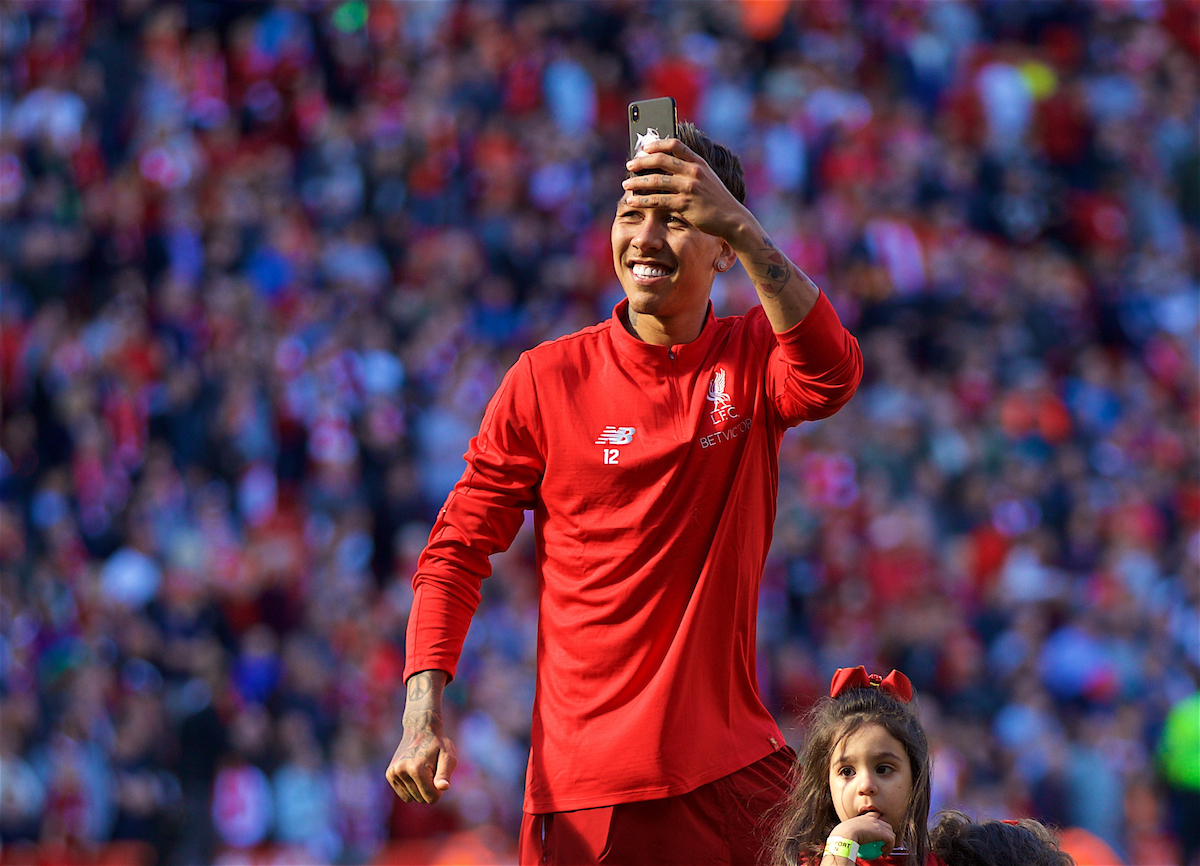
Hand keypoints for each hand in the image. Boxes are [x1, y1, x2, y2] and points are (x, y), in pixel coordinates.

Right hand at [385, 670, 456, 803]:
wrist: (420, 729)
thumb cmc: (438, 744)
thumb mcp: (448, 757)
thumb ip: (445, 774)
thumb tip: (443, 788)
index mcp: (417, 769)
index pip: (431, 798)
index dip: (439, 789)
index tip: (439, 773)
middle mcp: (402, 771)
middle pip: (421, 799)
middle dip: (429, 788)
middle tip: (431, 769)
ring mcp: (394, 773)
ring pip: (412, 798)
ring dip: (420, 788)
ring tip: (422, 769)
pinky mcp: (390, 774)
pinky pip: (404, 795)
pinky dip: (411, 788)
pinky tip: (414, 772)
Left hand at [622, 137, 750, 243]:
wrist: (732, 219)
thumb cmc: (717, 200)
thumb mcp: (707, 179)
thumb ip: (691, 171)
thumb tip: (667, 167)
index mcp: (699, 163)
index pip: (675, 145)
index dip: (657, 144)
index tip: (644, 148)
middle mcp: (694, 172)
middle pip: (661, 160)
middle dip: (641, 162)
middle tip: (629, 165)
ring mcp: (689, 188)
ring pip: (656, 180)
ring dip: (637, 182)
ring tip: (625, 185)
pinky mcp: (685, 204)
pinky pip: (658, 200)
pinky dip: (642, 200)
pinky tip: (632, 200)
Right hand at [826, 815, 895, 859]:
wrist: (845, 834)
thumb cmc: (843, 834)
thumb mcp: (847, 831)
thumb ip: (851, 833)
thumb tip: (849, 841)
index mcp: (864, 817)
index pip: (875, 816)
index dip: (878, 824)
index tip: (876, 834)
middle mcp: (872, 818)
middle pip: (886, 825)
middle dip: (887, 834)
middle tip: (882, 844)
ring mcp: (878, 824)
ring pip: (891, 833)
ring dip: (890, 843)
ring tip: (884, 850)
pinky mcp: (882, 832)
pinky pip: (891, 840)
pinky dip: (889, 848)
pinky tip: (883, 853)